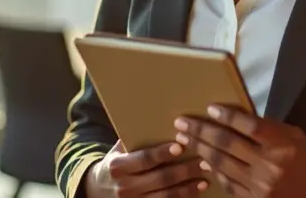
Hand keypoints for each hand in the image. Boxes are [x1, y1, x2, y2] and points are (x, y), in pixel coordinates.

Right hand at [86, 139, 209, 197]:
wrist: (99, 191)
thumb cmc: (116, 163)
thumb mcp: (118, 150)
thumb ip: (135, 138)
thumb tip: (160, 116)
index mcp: (118, 167)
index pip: (144, 159)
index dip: (162, 153)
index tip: (180, 146)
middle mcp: (125, 187)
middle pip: (160, 178)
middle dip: (185, 169)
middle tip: (205, 159)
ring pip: (166, 195)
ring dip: (189, 185)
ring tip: (207, 174)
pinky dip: (183, 197)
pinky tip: (198, 190)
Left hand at [174, 105, 305, 197]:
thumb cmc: (305, 161)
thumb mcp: (294, 136)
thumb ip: (268, 128)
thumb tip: (236, 119)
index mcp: (282, 144)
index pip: (249, 126)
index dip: (228, 116)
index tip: (210, 108)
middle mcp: (269, 164)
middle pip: (228, 143)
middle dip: (201, 131)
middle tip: (182, 122)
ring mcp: (259, 185)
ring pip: (222, 163)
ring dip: (200, 149)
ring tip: (184, 138)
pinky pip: (227, 182)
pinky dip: (213, 170)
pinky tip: (202, 159)